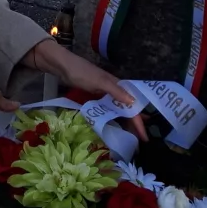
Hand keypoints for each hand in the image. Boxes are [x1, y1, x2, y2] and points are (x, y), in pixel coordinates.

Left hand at [27, 40, 148, 141]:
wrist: (61, 66)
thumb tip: (134, 102)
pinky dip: (113, 119)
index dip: (139, 121)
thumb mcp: (99, 81)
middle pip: (128, 110)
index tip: (144, 137)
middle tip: (140, 141)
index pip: (133, 107)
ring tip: (131, 138)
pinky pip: (108, 111)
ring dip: (126, 123)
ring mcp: (104, 95)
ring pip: (119, 111)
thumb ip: (116, 91)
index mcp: (119, 86)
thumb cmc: (81, 71)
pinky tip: (115, 127)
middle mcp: (114, 91)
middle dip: (135, 124)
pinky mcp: (95, 98)